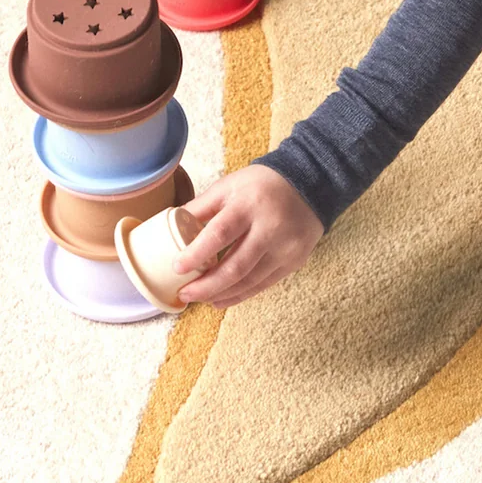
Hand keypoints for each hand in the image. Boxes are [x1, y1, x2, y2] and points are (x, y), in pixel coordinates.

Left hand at [173, 166, 323, 309]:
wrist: (310, 184)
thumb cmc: (262, 185)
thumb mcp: (229, 186)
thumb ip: (201, 206)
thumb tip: (171, 225)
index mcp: (249, 205)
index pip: (220, 234)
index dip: (197, 255)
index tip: (178, 268)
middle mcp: (271, 228)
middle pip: (235, 267)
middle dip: (206, 286)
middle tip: (185, 294)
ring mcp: (286, 247)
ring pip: (249, 281)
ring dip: (221, 294)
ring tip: (200, 299)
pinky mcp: (294, 261)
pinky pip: (263, 284)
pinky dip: (240, 295)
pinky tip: (222, 298)